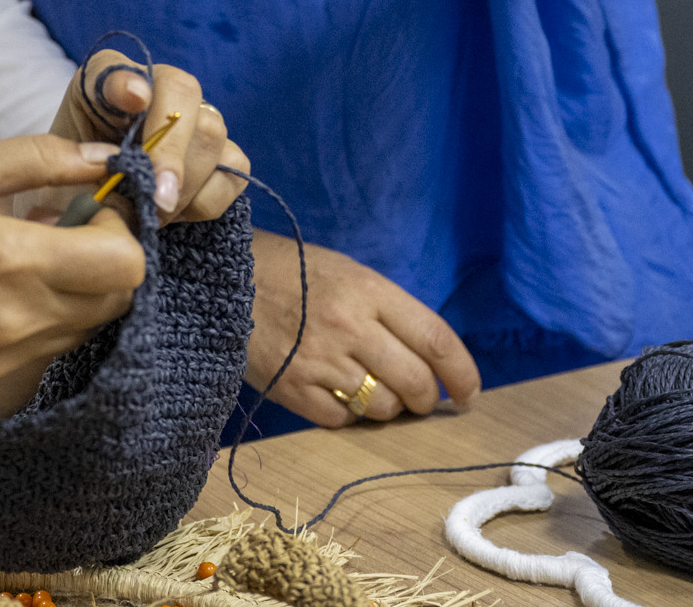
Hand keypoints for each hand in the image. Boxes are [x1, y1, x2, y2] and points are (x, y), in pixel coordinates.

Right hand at [0, 135, 146, 405]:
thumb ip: (38, 160)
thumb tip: (104, 159)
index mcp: (12, 262)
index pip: (127, 266)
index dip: (122, 229)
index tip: (91, 206)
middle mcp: (16, 323)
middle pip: (117, 301)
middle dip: (108, 259)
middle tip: (64, 226)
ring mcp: (0, 362)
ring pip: (83, 328)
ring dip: (75, 289)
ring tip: (23, 255)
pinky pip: (42, 351)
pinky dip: (39, 319)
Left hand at [50, 47, 249, 224]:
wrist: (86, 216)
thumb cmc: (70, 186)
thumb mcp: (56, 164)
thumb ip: (76, 142)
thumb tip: (121, 136)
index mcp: (107, 80)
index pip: (118, 69)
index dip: (126, 84)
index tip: (133, 101)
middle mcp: (158, 89)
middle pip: (185, 96)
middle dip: (168, 155)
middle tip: (153, 198)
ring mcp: (195, 119)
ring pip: (212, 135)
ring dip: (184, 184)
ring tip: (153, 212)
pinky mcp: (221, 158)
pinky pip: (232, 173)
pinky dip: (203, 201)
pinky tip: (174, 213)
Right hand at [244, 231, 479, 424]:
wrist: (223, 279)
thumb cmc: (294, 271)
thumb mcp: (347, 273)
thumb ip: (388, 312)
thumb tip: (427, 359)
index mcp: (368, 290)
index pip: (435, 339)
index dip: (462, 372)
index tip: (469, 391)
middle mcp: (349, 327)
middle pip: (415, 382)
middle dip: (429, 399)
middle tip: (424, 398)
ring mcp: (319, 361)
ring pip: (382, 408)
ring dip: (389, 408)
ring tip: (376, 391)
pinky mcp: (291, 389)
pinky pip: (341, 420)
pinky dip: (349, 415)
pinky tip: (339, 395)